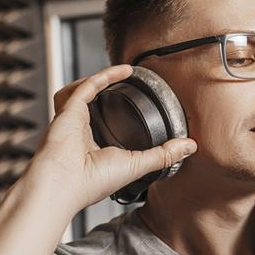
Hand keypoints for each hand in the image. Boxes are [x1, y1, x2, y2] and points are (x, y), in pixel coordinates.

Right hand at [21, 64, 197, 214]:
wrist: (64, 184)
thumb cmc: (91, 182)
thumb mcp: (137, 165)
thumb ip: (163, 154)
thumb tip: (190, 146)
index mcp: (91, 148)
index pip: (101, 128)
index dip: (116, 118)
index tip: (137, 111)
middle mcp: (78, 133)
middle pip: (88, 105)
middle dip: (103, 92)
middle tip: (126, 82)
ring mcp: (71, 120)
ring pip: (81, 92)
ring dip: (100, 80)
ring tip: (123, 72)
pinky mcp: (68, 110)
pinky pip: (87, 86)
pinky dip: (105, 76)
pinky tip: (124, 70)